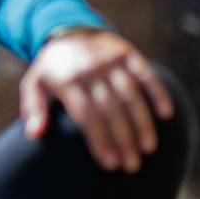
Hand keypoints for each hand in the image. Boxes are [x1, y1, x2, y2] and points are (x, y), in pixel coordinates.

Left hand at [20, 28, 174, 172]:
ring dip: (141, 122)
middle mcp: (90, 68)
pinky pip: (146, 74)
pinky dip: (157, 92)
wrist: (68, 33)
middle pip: (109, 108)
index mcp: (66, 79)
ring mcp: (110, 59)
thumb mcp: (34, 85)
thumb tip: (34, 134)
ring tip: (148, 148)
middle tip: (132, 165)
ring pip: (130, 94)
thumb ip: (34, 109)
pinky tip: (166, 114)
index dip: (99, 140)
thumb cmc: (52, 70)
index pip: (86, 115)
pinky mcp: (127, 53)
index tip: (110, 164)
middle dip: (122, 139)